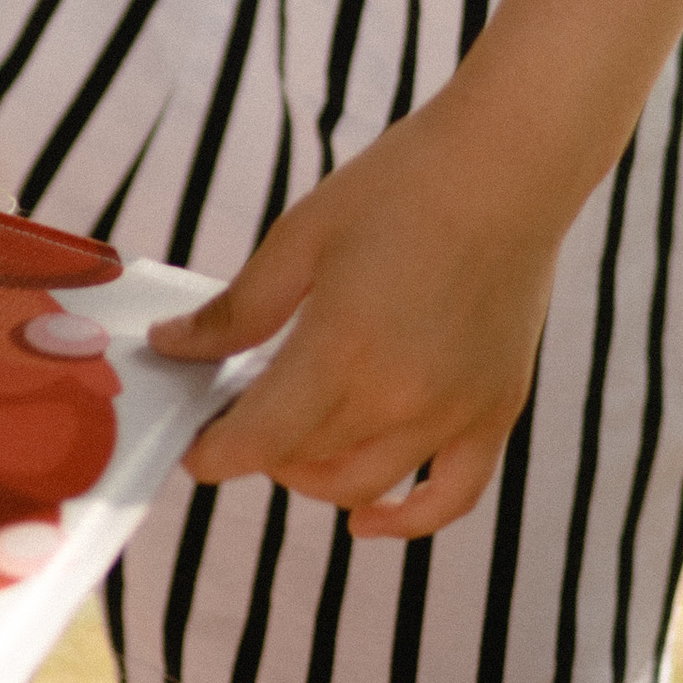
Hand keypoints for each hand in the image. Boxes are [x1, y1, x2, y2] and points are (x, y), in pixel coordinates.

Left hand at [147, 96, 558, 539]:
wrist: (509, 160)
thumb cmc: (403, 185)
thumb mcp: (302, 235)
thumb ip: (237, 308)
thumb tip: (172, 346)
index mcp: (341, 350)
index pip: (258, 441)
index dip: (214, 454)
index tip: (194, 445)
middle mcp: (398, 398)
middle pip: (305, 462)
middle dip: (262, 447)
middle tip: (245, 410)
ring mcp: (453, 413)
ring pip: (364, 485)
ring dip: (316, 475)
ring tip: (296, 436)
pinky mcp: (495, 411)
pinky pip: (451, 498)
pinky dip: (407, 521)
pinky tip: (370, 519)